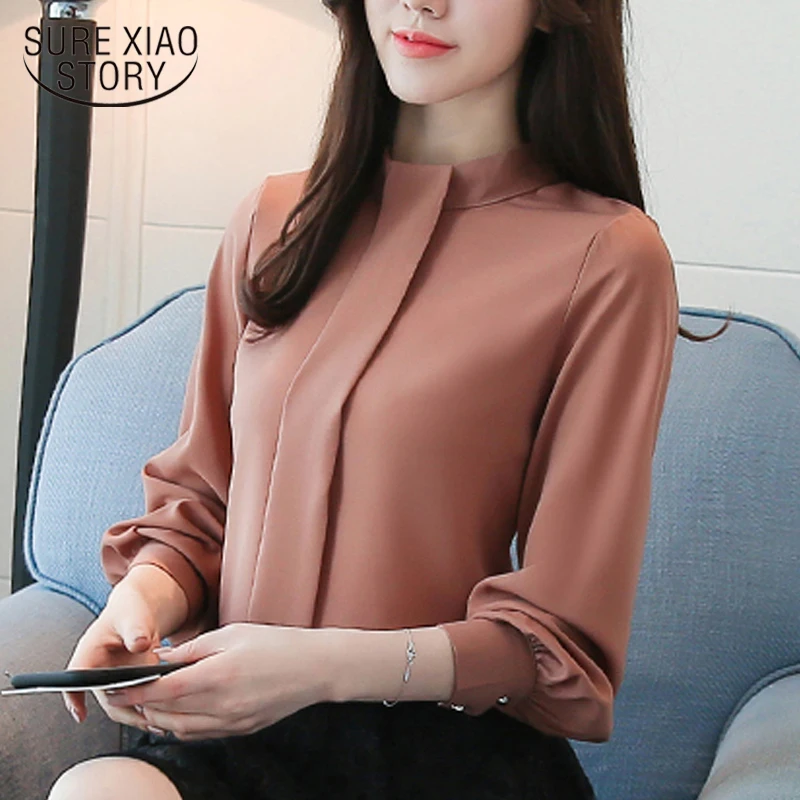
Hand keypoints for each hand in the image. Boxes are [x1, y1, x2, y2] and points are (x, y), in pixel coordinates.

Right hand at [61, 580, 161, 729]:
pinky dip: (150, 708)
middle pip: (106, 699)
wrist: (140, 612)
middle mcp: (98, 671)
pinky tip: (167, 712)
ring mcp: (113, 680)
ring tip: (160, 722)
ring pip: (122, 705)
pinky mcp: (130, 684)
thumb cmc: (130, 611)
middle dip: (125, 712)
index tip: (80, 714)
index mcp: (90, 652)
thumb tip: (139, 644)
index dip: (73, 697)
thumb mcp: (133, 616)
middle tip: (146, 720)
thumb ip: (135, 629)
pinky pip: (136, 701)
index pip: (75, 677)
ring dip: (139, 715)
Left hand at [104, 622, 332, 740]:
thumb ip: (192, 649)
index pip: (162, 690)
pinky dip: (180, 726)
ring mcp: (231, 722)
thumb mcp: (232, 634)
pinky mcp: (240, 730)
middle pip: (166, 713)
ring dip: (157, 718)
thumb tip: (159, 659)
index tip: (113, 689)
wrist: (315, 668)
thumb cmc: (276, 644)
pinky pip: (199, 734)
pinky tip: (175, 713)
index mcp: (218, 675)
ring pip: (179, 729)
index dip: (133, 692)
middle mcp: (221, 705)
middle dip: (139, 706)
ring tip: (144, 705)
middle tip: (121, 696)